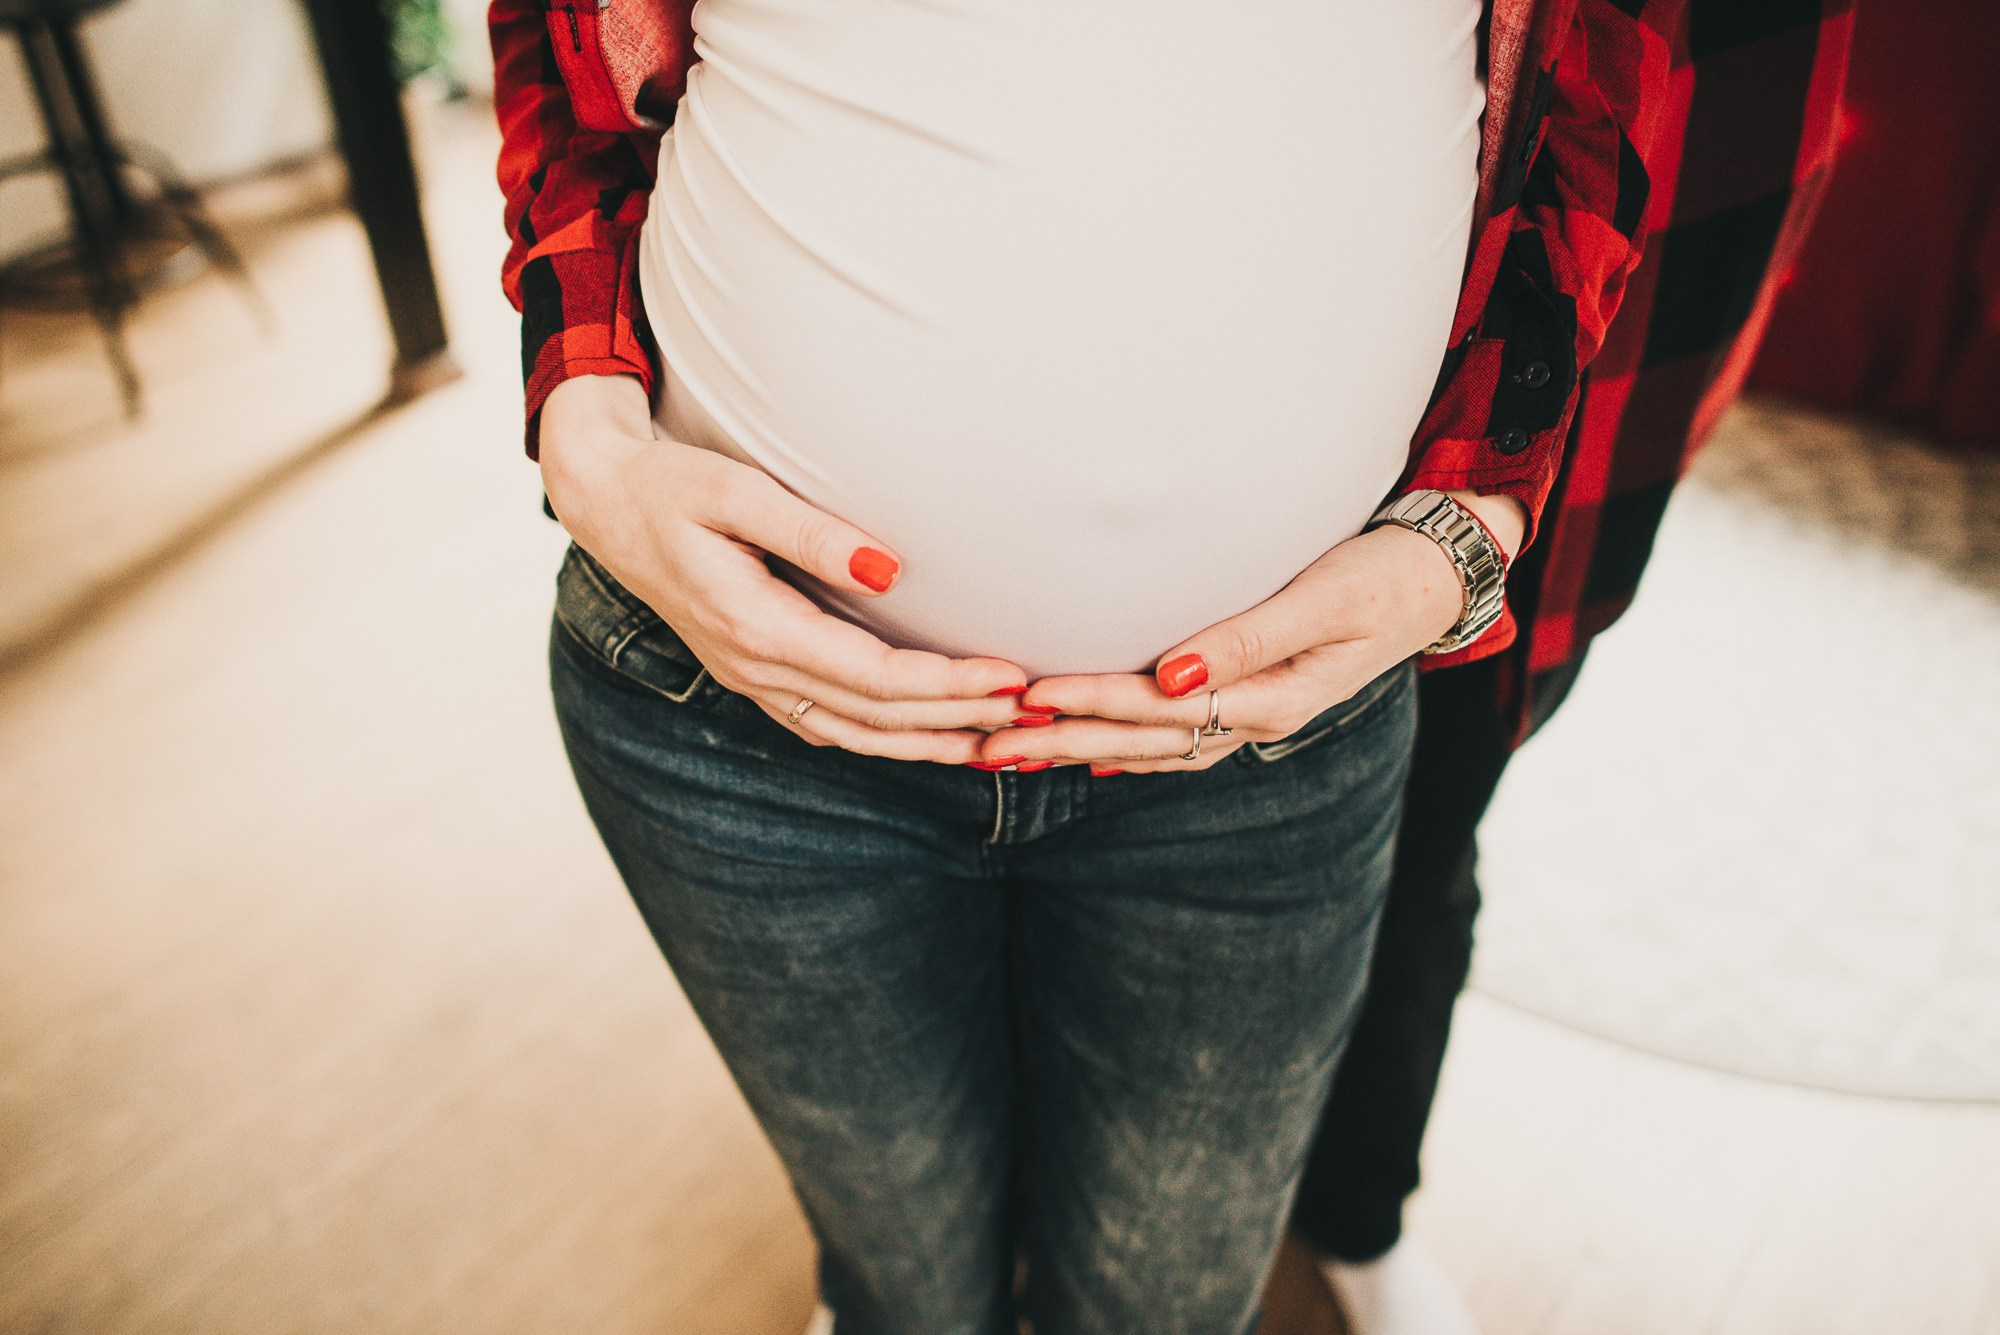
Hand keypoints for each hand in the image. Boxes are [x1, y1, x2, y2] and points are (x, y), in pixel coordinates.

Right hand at [539, 374, 1031, 762]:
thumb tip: (892, 571)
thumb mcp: (735, 491)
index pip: (872, 677)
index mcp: (754, 626)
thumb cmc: (672, 486)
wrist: (605, 504)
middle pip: (874, 717)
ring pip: (854, 736)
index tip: (1013, 676)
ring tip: (1002, 743)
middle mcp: (754, 668)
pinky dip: (888, 740)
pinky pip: (831, 727)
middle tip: (1035, 711)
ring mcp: (752, 679)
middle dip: (959, 719)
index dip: (947, 685)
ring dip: (929, 743)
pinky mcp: (756, 674)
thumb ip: (810, 531)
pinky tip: (933, 737)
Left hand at [977, 493, 1524, 773]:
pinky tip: (1084, 749)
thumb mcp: (1325, 599)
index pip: (1160, 709)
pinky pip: (1173, 736)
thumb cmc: (1383, 574)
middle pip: (1141, 739)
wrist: (1439, 576)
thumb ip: (1249, 638)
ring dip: (1080, 747)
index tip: (1030, 697)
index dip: (1092, 704)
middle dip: (1063, 741)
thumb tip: (1173, 676)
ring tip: (1012, 750)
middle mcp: (1255, 717)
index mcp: (1271, 697)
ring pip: (1150, 745)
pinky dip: (1122, 744)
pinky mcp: (1250, 698)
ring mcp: (1252, 714)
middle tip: (986, 743)